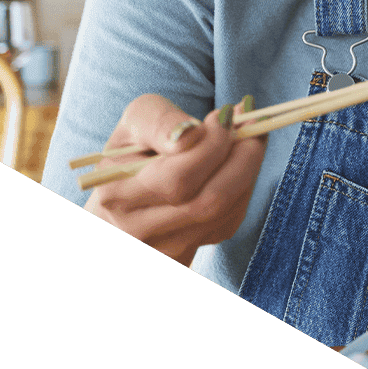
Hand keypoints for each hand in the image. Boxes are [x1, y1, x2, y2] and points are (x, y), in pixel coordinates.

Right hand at [86, 94, 266, 267]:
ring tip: (246, 138)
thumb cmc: (131, 152)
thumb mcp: (135, 122)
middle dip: (242, 157)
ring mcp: (165, 249)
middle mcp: (138, 232)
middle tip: (251, 124)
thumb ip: (159, 122)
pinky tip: (236, 164)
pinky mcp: (189, 254)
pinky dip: (243, 187)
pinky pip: (230, 221)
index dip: (213, 145)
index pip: (178, 179)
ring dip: (248, 169)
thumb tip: (192, 135)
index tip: (229, 114)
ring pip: (226, 212)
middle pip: (208, 202)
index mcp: (116, 196)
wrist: (123, 193)